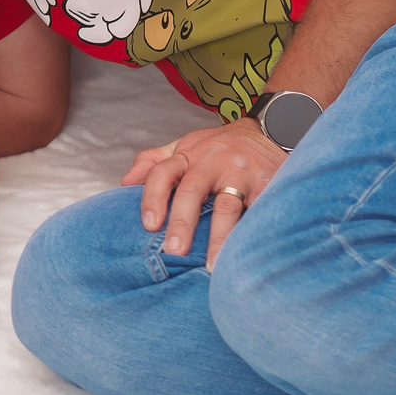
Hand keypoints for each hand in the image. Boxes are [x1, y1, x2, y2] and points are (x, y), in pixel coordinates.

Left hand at [122, 119, 285, 265]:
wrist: (270, 130)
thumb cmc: (221, 146)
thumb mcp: (186, 146)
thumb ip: (155, 161)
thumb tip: (125, 182)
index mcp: (189, 155)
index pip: (162, 173)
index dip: (152, 198)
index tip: (149, 226)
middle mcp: (213, 162)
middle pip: (192, 192)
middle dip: (181, 223)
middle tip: (174, 250)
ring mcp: (241, 173)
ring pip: (228, 206)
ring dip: (219, 238)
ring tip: (213, 265)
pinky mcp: (268, 183)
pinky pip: (259, 211)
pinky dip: (252, 232)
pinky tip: (246, 253)